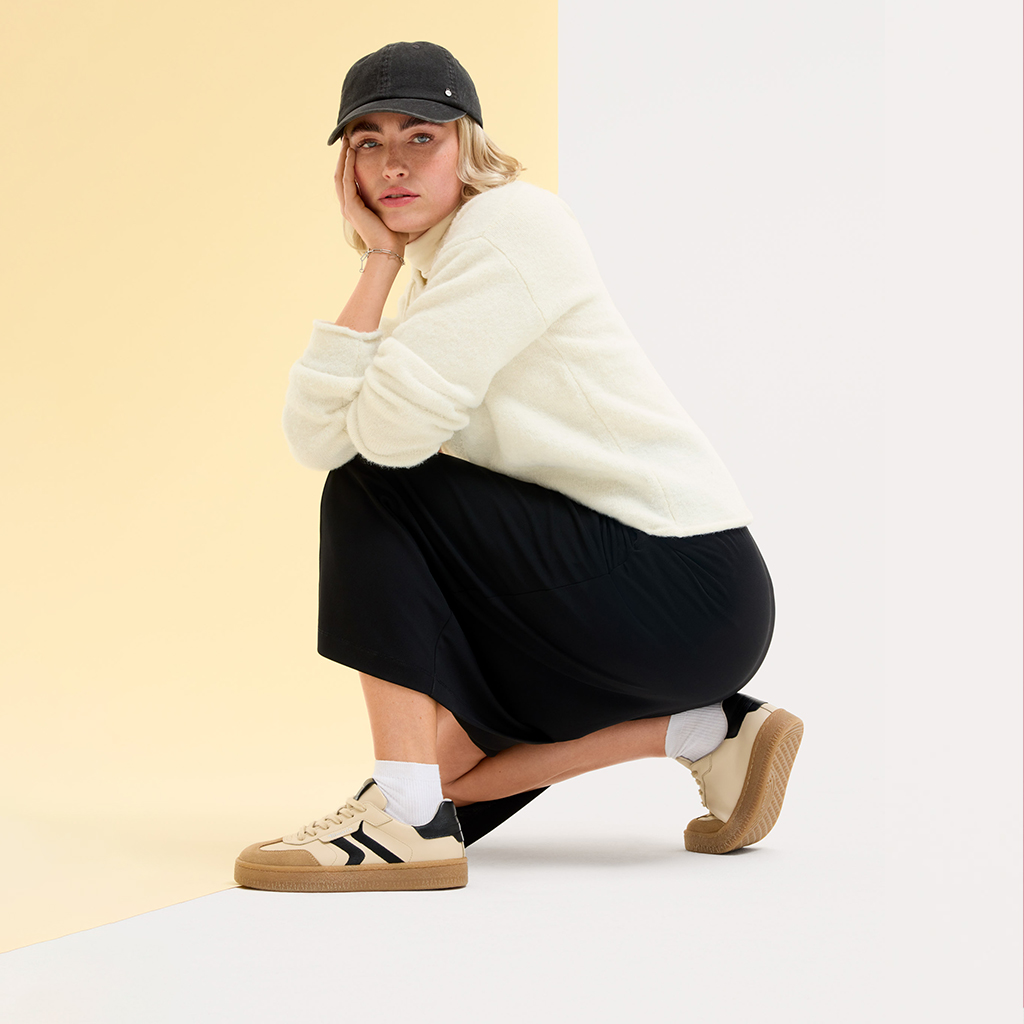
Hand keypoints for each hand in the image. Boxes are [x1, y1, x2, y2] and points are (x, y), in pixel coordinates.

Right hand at [335, 138, 407, 254]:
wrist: (388, 250)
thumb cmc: (393, 235)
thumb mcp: (391, 211)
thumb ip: (392, 199)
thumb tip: (404, 189)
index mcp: (355, 207)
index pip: (348, 179)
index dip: (349, 163)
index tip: (354, 147)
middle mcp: (348, 206)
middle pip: (340, 174)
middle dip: (343, 156)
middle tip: (347, 139)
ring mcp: (348, 206)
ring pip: (340, 175)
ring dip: (343, 157)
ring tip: (347, 141)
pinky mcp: (352, 207)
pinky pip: (347, 180)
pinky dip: (348, 165)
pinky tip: (352, 152)